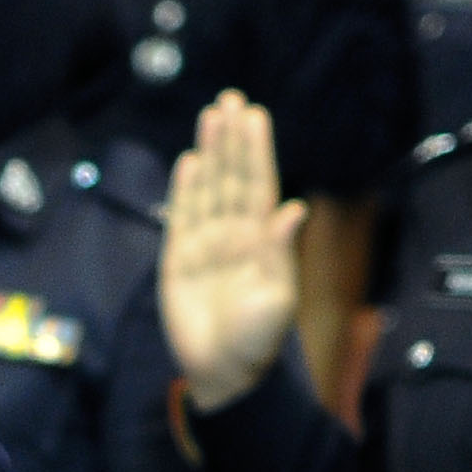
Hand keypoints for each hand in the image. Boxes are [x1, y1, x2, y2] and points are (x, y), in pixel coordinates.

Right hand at [157, 94, 305, 410]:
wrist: (224, 373)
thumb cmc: (259, 341)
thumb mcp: (278, 297)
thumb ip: (279, 251)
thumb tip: (293, 207)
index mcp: (264, 240)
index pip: (260, 185)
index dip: (257, 151)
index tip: (255, 115)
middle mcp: (235, 235)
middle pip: (232, 177)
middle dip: (232, 139)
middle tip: (231, 99)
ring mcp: (205, 245)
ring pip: (208, 189)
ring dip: (210, 152)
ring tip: (210, 114)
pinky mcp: (178, 262)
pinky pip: (181, 218)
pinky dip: (184, 189)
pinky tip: (189, 161)